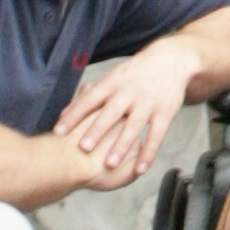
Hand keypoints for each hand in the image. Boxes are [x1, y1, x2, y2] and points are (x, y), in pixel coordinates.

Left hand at [57, 34, 195, 185]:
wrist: (170, 59)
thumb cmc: (134, 74)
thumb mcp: (113, 78)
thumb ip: (90, 97)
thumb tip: (63, 115)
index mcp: (113, 83)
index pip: (90, 99)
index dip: (74, 114)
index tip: (59, 131)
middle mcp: (129, 92)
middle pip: (112, 112)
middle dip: (98, 130)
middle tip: (83, 147)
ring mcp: (148, 102)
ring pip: (134, 126)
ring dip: (122, 145)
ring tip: (110, 164)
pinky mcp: (165, 112)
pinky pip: (157, 135)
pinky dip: (148, 153)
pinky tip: (140, 169)